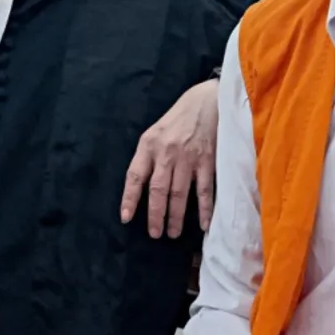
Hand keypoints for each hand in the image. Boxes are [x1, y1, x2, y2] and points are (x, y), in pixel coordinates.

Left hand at [121, 80, 218, 237]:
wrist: (208, 101)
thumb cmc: (178, 119)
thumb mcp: (155, 132)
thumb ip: (148, 157)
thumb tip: (141, 187)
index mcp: (149, 145)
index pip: (135, 175)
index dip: (130, 198)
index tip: (127, 218)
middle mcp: (167, 152)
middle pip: (158, 189)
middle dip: (156, 214)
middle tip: (155, 234)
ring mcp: (189, 157)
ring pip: (180, 193)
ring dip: (176, 216)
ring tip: (172, 233)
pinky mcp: (208, 160)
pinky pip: (205, 189)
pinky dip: (205, 208)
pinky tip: (203, 224)